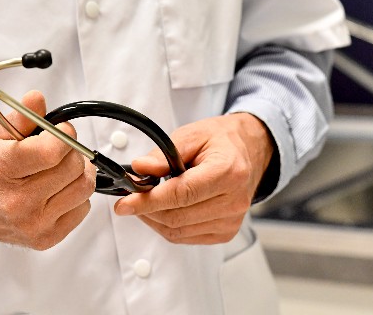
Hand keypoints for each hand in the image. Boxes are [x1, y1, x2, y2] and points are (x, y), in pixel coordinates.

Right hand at [0, 90, 95, 250]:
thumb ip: (19, 118)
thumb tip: (37, 99)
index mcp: (1, 170)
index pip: (51, 151)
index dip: (64, 135)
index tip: (61, 130)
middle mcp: (17, 201)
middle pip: (72, 168)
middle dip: (72, 151)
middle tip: (61, 147)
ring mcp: (33, 223)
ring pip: (83, 188)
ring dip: (80, 172)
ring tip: (63, 166)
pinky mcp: (46, 238)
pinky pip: (82, 209)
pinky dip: (77, 194)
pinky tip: (59, 188)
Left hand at [113, 113, 273, 243]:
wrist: (247, 151)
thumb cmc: (220, 141)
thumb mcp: (190, 135)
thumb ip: (163, 154)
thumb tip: (140, 169)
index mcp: (228, 172)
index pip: (181, 194)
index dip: (148, 201)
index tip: (124, 204)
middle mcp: (234, 200)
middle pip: (177, 217)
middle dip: (146, 210)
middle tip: (130, 197)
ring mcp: (232, 220)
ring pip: (178, 231)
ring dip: (154, 219)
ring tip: (146, 200)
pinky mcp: (226, 232)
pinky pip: (186, 237)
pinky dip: (168, 226)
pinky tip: (163, 209)